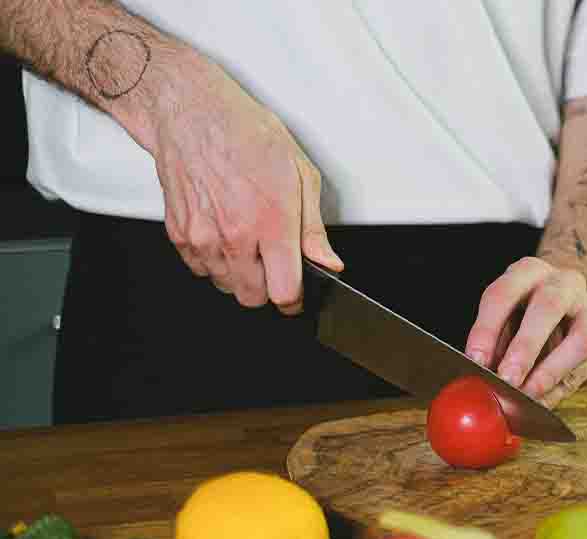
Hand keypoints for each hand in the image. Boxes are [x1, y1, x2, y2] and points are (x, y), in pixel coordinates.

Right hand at [146, 56, 341, 313]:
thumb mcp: (300, 174)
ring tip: (248, 240)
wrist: (192, 112)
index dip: (296, 299)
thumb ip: (314, 228)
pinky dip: (214, 261)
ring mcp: (202, 236)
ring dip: (240, 275)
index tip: (299, 293)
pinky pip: (200, 269)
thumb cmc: (245, 133)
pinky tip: (224, 233)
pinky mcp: (179, 233)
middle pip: (253, 298)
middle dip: (268, 288)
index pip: (285, 292)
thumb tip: (328, 262)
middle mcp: (234, 235)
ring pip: (225, 286)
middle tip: (274, 263)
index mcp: (270, 222)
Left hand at [465, 257, 586, 408]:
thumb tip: (481, 374)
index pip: (504, 294)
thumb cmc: (527, 311)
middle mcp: (564, 284)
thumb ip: (494, 340)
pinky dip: (561, 389)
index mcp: (529, 272)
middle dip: (526, 346)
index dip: (487, 328)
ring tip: (528, 395)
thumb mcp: (504, 314)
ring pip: (582, 339)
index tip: (476, 360)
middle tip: (507, 378)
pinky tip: (541, 402)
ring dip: (551, 371)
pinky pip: (586, 368)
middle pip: (548, 307)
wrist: (572, 301)